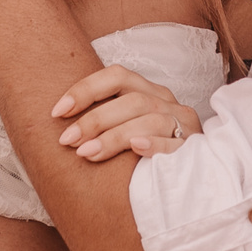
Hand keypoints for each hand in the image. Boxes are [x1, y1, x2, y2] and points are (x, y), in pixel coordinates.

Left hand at [56, 65, 202, 161]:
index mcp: (147, 91)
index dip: (85, 90)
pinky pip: (175, 143)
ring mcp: (183, 124)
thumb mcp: (124, 127)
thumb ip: (102, 121)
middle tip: (67, 140)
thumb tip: (60, 128)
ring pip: (150, 119)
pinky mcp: (194, 149)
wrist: (193, 174)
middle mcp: (166, 101)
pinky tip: (135, 149)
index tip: (57, 112)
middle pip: (131, 100)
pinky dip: (155, 144)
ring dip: (115, 136)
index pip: (116, 76)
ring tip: (87, 153)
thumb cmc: (144, 151)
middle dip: (95, 120)